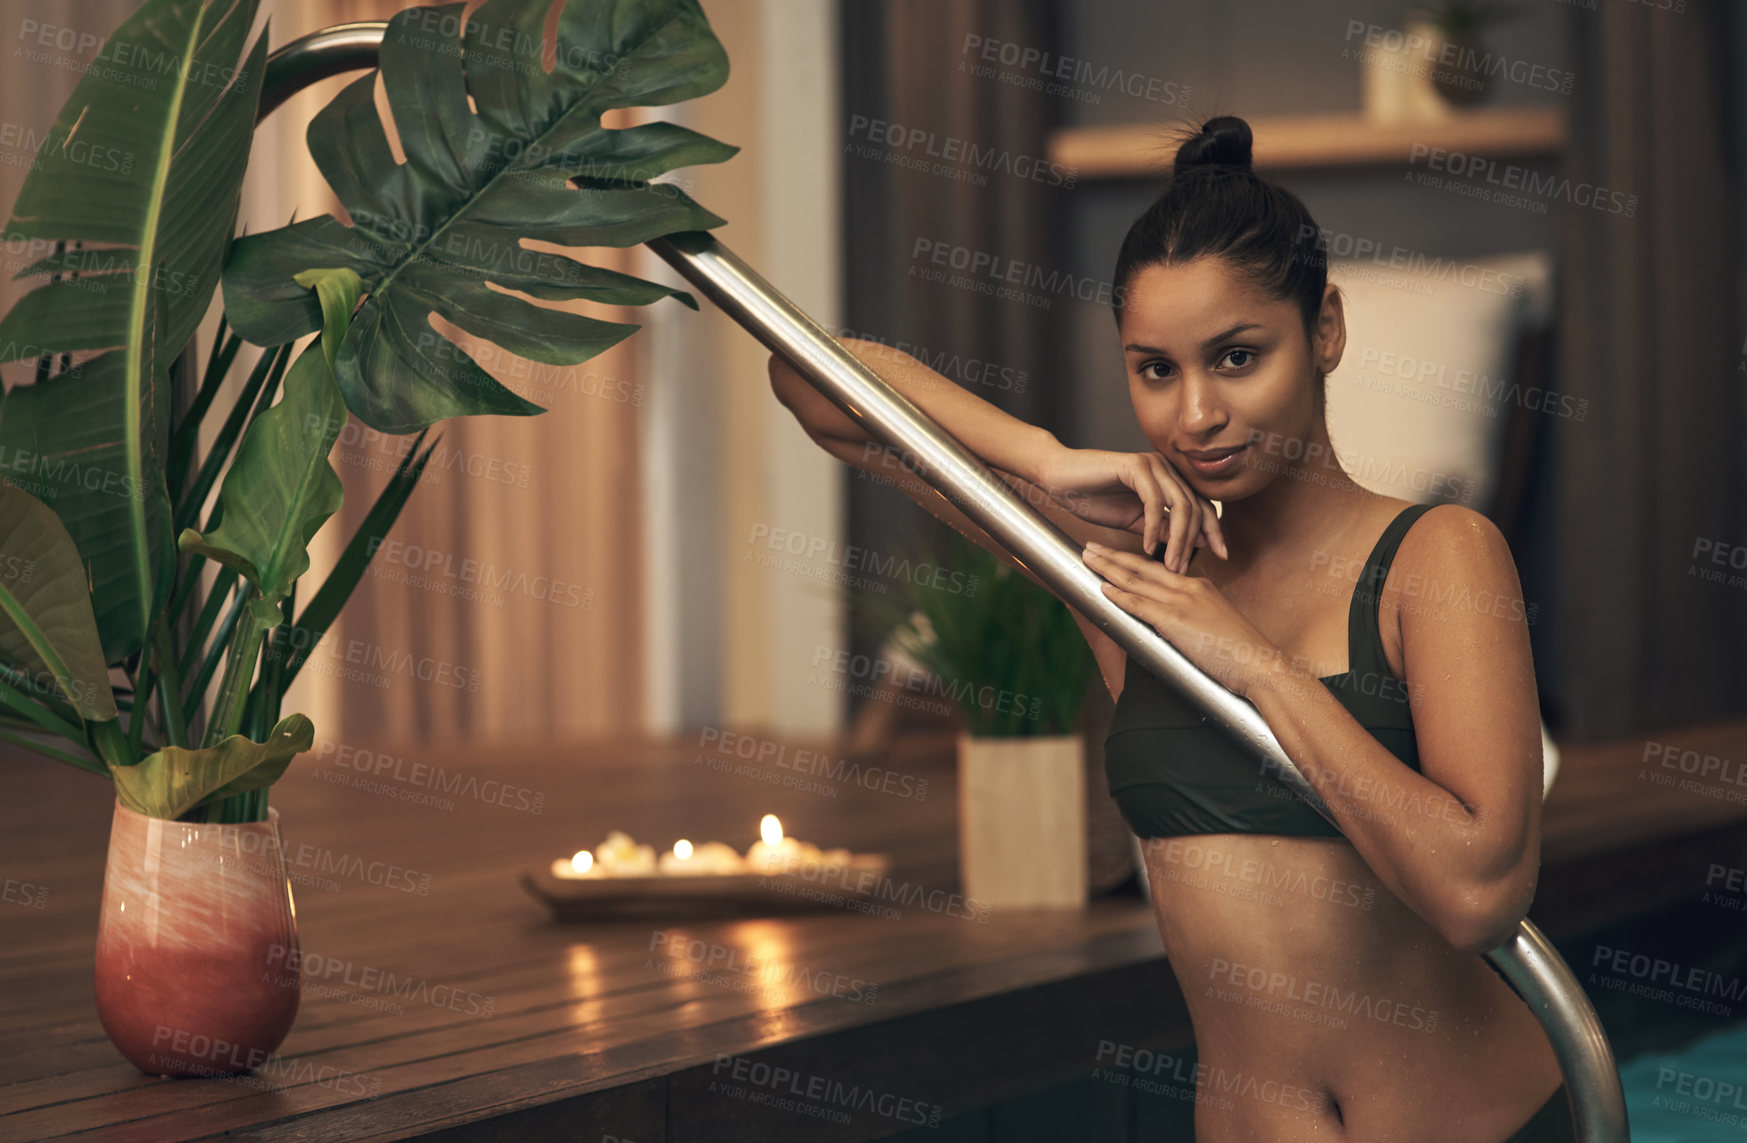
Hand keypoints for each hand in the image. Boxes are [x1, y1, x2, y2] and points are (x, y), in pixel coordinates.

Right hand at [1036, 446, 1227, 573]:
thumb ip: (1161, 528)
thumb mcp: (1133, 521)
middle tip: (1183, 571)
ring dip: (1176, 539)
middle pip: (1196, 507)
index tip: (1222, 555)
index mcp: (1168, 480)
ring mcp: (1152, 464)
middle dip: (1193, 542)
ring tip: (1169, 564)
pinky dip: (1152, 527)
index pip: (1202, 506)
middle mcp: (1165, 468)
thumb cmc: (1092, 498)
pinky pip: (1154, 501)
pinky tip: (1147, 547)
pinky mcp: (1135, 465)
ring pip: (1179, 505)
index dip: (1214, 531)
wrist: (1060, 478)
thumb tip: (1194, 542)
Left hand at [1080, 541, 1284, 699]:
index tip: (1114, 555)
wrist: (1260, 665)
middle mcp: (1189, 588)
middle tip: (1090, 546)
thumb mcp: (1217, 625)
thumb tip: (1179, 630)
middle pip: (1143, 567)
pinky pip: (1140, 604)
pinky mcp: (1175, 620)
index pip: (1158, 570)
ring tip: (1088, 558)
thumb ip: (1195, 620)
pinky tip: (1102, 587)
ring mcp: (1182, 602)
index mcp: (1200, 587)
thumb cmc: (1242, 654)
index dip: (1134, 561)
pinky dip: (1119, 595)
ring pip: (1136, 580)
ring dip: (1108, 568)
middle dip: (1113, 556)